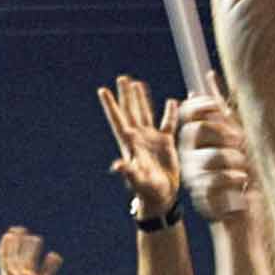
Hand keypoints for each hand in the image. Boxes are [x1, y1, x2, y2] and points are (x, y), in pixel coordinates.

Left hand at [0, 226, 61, 274]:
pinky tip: (55, 256)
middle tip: (21, 229)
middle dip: (19, 243)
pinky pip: (45, 273)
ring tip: (37, 239)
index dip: (6, 246)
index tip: (8, 234)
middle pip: (18, 255)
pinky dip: (50, 265)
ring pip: (31, 261)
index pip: (5, 258)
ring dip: (33, 250)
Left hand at [98, 75, 180, 217]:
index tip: (102, 90)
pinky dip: (170, 112)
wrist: (161, 197)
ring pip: (145, 113)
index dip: (111, 105)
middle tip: (122, 77)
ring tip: (137, 83)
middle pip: (130, 111)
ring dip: (141, 99)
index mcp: (130, 143)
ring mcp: (152, 139)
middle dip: (126, 95)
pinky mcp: (166, 143)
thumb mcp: (138, 180)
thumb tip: (117, 165)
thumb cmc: (148, 191)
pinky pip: (168, 123)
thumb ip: (128, 172)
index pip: (118, 119)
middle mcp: (139, 138)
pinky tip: (172, 101)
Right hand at [178, 79, 253, 221]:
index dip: (202, 105)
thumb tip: (208, 75)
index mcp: (195, 139)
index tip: (219, 108)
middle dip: (224, 133)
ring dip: (236, 159)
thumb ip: (222, 108)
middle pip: (198, 131)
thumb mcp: (237, 134)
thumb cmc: (243, 169)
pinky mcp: (202, 195)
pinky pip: (217, 179)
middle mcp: (189, 155)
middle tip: (241, 143)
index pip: (188, 113)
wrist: (246, 207)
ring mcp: (194, 174)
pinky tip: (244, 181)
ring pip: (213, 155)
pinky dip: (235, 179)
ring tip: (246, 170)